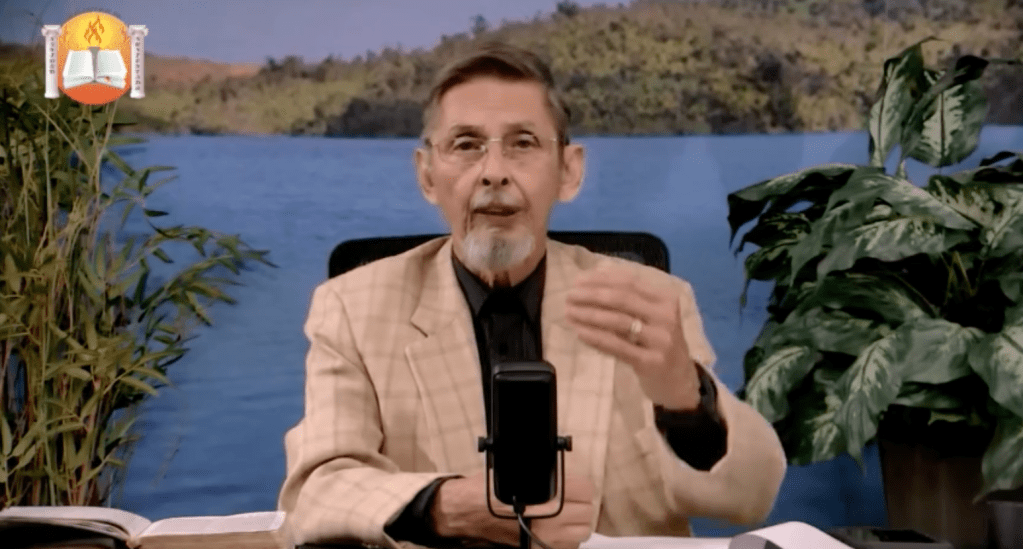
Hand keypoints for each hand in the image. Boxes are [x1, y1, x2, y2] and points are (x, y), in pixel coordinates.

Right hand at [431, 471, 594, 548]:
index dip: (581, 487)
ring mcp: (546, 538)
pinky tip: (553, 530)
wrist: (468, 511)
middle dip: (581, 506)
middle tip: (571, 502)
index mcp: (549, 494)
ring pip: (581, 533)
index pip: (587, 490)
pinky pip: (566, 546)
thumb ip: (547, 475)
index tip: (576, 487)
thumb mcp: (519, 471)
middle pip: (587, 513)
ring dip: (576, 525)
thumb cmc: (490, 490)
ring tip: (564, 517)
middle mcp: (551, 519)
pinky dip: (564, 539)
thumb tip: (567, 475)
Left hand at [566, 265, 700, 409]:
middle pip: (622, 299)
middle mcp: (666, 317)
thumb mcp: (653, 318)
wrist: (681, 381)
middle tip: (569, 296)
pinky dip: (596, 337)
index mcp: (666, 300)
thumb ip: (630, 300)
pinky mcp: (650, 362)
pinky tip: (580, 332)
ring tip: (569, 312)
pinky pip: (617, 346)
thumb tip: (594, 281)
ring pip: (618, 321)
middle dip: (591, 294)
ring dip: (589, 314)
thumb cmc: (660, 344)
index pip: (630, 282)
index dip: (602, 279)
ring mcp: (660, 340)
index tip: (578, 280)